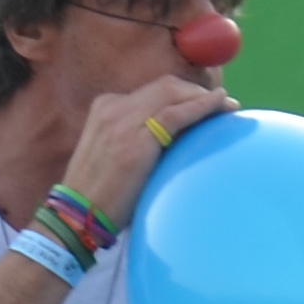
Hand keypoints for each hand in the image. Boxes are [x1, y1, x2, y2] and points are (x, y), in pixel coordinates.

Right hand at [58, 75, 232, 230]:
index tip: (203, 103)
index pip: (152, 91)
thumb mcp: (111, 156)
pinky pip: (177, 114)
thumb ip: (133, 140)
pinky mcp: (137, 139)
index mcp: (105, 108)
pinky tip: (221, 106)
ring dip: (204, 97)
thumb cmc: (96, 197)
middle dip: (196, 91)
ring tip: (227, 107)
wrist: (75, 216)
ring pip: (173, 94)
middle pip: (165, 86)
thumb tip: (168, 145)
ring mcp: (123, 121)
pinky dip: (202, 106)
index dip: (182, 93)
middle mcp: (113, 107)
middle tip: (221, 104)